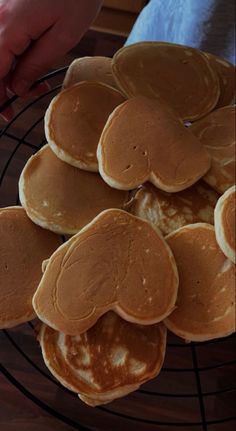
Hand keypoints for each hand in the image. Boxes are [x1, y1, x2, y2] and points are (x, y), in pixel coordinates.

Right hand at [0, 0, 101, 120]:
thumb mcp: (62, 37)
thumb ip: (35, 64)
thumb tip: (17, 87)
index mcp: (8, 28)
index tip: (6, 113)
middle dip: (2, 86)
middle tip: (24, 97)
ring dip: (8, 72)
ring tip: (34, 82)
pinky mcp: (5, 9)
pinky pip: (2, 39)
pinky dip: (11, 56)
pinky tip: (29, 63)